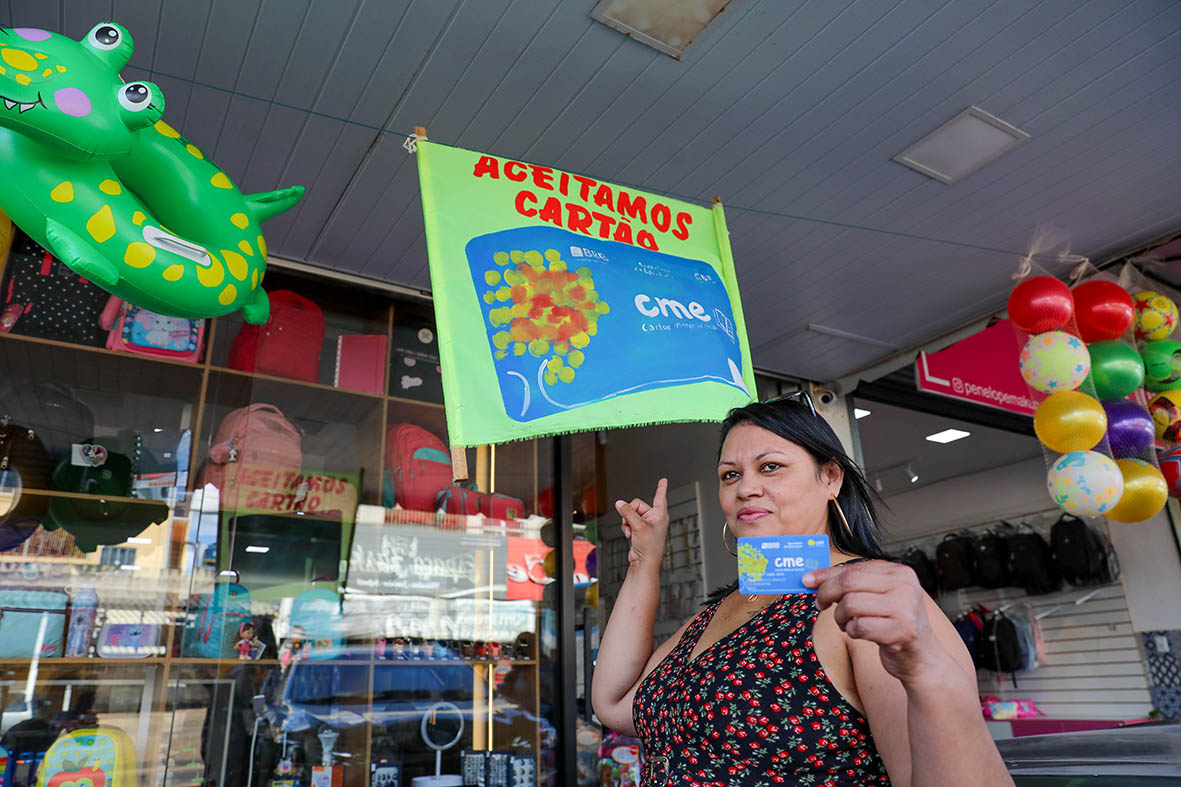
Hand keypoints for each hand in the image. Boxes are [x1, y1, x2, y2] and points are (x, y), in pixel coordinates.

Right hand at [615, 478, 668, 568]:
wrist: (644, 562)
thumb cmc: (649, 546)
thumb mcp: (638, 525)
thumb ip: (627, 512)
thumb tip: (619, 503)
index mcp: (660, 514)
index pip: (660, 496)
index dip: (661, 487)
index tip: (664, 480)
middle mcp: (654, 517)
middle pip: (636, 505)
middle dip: (630, 514)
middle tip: (631, 524)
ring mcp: (646, 524)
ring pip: (630, 514)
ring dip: (627, 522)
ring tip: (631, 532)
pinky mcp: (639, 530)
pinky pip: (629, 522)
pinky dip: (627, 528)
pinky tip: (629, 536)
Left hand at [804, 561, 941, 684]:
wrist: (921, 658)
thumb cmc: (893, 625)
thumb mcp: (877, 597)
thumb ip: (851, 584)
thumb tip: (812, 578)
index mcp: (899, 572)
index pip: (853, 568)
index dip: (826, 575)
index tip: (807, 581)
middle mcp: (905, 586)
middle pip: (849, 582)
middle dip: (827, 593)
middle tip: (820, 604)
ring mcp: (906, 608)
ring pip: (850, 604)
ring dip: (840, 617)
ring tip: (847, 623)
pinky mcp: (902, 631)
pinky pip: (859, 626)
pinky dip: (851, 631)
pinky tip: (860, 633)